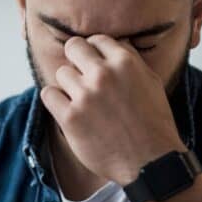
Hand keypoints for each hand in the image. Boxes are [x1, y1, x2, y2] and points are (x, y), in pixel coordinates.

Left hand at [40, 35, 184, 184]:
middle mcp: (103, 75)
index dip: (95, 52)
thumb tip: (116, 43)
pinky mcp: (70, 118)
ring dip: (68, 85)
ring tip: (81, 100)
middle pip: (73, 47)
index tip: (95, 65)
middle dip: (76, 60)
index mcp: (125, 62)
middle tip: (82, 77)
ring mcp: (85, 96)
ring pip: (61, 73)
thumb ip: (132, 61)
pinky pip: (48, 94)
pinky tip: (67, 109)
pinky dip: (55, 100)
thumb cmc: (153, 124)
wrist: (150, 162)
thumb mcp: (151, 83)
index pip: (97, 40)